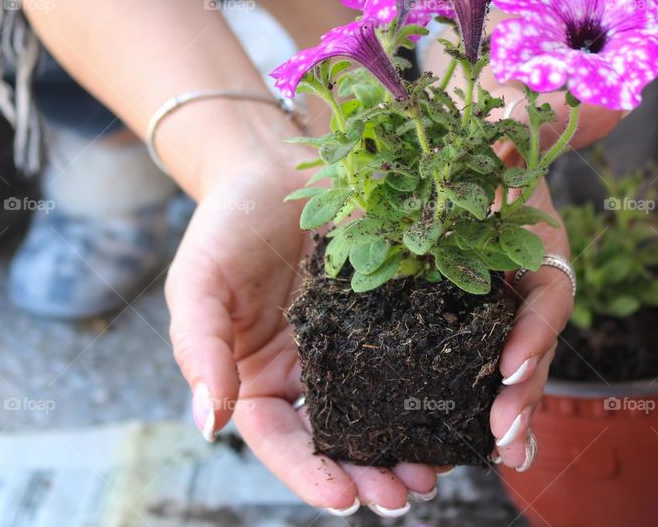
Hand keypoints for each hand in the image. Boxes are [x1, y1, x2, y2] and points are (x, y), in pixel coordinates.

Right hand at [166, 154, 438, 515]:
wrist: (275, 164)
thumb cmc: (226, 224)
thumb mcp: (199, 284)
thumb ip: (200, 349)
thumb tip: (206, 424)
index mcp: (261, 379)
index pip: (282, 442)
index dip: (311, 474)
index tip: (344, 499)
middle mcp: (312, 373)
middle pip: (341, 439)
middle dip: (371, 474)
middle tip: (405, 496)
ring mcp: (356, 345)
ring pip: (385, 409)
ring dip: (409, 445)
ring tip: (436, 470)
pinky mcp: (393, 313)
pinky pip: (416, 357)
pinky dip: (436, 387)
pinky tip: (457, 405)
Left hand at [419, 15, 609, 470]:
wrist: (446, 128)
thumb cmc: (483, 119)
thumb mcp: (508, 111)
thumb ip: (545, 113)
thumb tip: (610, 100)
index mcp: (538, 242)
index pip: (549, 293)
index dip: (537, 330)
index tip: (511, 365)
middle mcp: (519, 278)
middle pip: (529, 344)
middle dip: (521, 392)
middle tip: (505, 437)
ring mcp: (487, 298)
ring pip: (500, 362)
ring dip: (502, 410)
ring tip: (496, 454)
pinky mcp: (449, 309)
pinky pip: (458, 356)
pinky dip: (460, 396)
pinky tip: (450, 437)